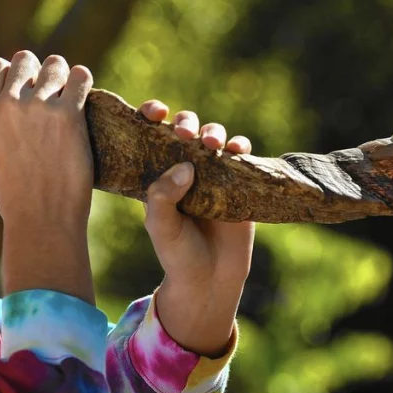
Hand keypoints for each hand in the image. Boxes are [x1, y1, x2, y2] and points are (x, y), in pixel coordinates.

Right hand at [0, 51, 95, 302]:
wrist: (40, 217)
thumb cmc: (13, 196)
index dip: (12, 74)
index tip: (23, 87)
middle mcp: (9, 102)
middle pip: (25, 58)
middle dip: (38, 72)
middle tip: (49, 92)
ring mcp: (39, 106)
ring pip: (55, 64)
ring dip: (62, 76)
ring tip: (68, 95)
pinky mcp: (68, 114)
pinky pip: (80, 76)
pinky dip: (82, 82)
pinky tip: (82, 96)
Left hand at [137, 99, 254, 356]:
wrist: (210, 279)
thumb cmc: (176, 252)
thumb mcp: (161, 225)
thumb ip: (163, 195)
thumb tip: (185, 164)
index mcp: (158, 172)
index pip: (151, 134)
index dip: (151, 115)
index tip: (154, 113)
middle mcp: (184, 167)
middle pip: (186, 129)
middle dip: (186, 122)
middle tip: (184, 133)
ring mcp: (212, 173)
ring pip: (214, 137)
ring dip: (213, 132)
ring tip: (212, 144)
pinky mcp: (238, 182)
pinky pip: (241, 156)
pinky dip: (240, 147)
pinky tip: (237, 150)